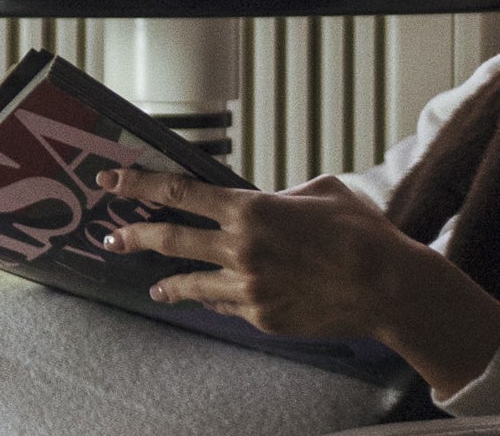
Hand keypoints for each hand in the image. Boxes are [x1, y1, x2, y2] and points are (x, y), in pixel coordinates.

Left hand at [94, 169, 412, 339]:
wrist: (389, 287)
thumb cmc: (360, 232)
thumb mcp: (319, 191)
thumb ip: (279, 195)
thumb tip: (264, 201)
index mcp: (251, 208)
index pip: (178, 192)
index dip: (139, 186)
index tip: (111, 183)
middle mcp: (241, 248)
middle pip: (170, 239)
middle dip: (133, 236)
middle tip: (111, 236)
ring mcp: (248, 287)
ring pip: (189, 283)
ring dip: (168, 283)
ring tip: (155, 285)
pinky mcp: (261, 316)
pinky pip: (225, 305)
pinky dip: (215, 300)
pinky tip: (208, 299)